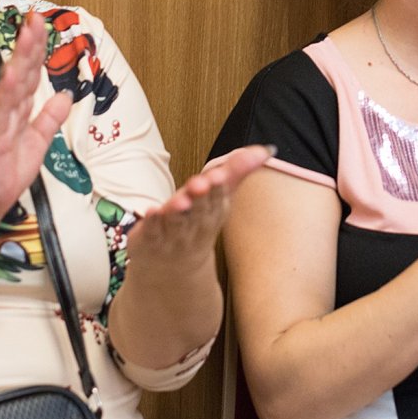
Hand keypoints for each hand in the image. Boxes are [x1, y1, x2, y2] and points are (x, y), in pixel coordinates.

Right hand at [0, 10, 72, 222]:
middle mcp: (7, 108)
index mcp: (18, 108)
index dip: (36, 49)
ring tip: (27, 34)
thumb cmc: (5, 171)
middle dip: (29, 43)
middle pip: (21, 70)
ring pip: (12, 83)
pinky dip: (8, 91)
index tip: (41, 24)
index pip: (30, 73)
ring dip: (20, 58)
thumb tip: (64, 96)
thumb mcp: (38, 141)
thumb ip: (49, 117)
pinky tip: (13, 73)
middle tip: (35, 18)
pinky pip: (2, 111)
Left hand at [125, 144, 273, 275]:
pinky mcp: (151, 239)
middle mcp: (196, 224)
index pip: (218, 198)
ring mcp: (173, 234)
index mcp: (214, 211)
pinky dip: (152, 222)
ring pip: (177, 221)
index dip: (218, 187)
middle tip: (202, 182)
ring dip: (179, 210)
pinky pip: (152, 232)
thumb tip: (266, 149)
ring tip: (180, 200)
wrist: (173, 269)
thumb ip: (237, 171)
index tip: (219, 175)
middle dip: (202, 196)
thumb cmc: (197, 224)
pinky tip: (151, 211)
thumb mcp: (218, 197)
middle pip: (200, 209)